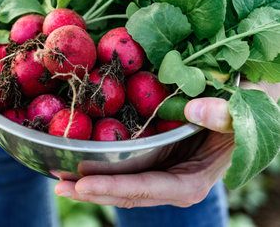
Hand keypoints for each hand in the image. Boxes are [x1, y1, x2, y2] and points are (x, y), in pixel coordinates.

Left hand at [54, 81, 278, 207]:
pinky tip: (78, 160)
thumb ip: (224, 116)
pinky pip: (124, 169)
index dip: (114, 188)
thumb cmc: (243, 117)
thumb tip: (196, 110)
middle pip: (127, 193)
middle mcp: (171, 184)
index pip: (146, 189)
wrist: (241, 114)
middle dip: (92, 190)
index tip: (82, 185)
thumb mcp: (241, 115)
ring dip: (89, 182)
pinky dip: (101, 167)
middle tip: (59, 183)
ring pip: (121, 184)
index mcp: (190, 181)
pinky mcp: (154, 162)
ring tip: (59, 176)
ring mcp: (160, 174)